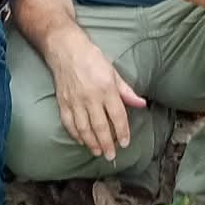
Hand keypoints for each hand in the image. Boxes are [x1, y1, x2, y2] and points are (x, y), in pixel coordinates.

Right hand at [48, 30, 146, 162]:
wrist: (65, 49)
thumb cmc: (91, 58)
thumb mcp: (113, 72)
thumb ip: (126, 91)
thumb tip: (141, 103)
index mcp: (106, 89)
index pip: (117, 116)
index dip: (122, 132)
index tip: (125, 143)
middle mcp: (90, 97)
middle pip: (100, 126)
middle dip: (107, 144)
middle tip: (111, 156)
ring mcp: (75, 101)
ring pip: (84, 128)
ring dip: (91, 143)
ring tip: (97, 152)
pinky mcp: (63, 102)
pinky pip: (69, 123)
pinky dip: (75, 134)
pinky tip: (81, 141)